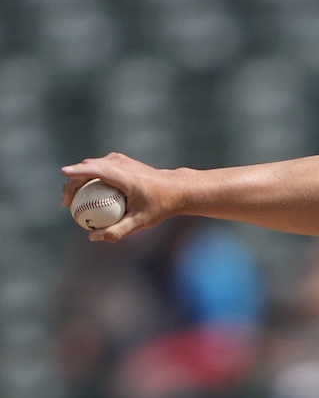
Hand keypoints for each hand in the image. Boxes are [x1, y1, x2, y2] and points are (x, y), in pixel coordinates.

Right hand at [61, 152, 176, 241]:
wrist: (176, 189)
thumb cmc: (160, 205)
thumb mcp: (141, 222)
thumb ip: (118, 230)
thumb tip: (92, 237)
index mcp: (124, 175)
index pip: (95, 169)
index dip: (77, 171)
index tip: (63, 174)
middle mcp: (120, 163)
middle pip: (87, 167)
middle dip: (72, 182)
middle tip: (66, 204)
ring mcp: (120, 160)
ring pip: (91, 166)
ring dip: (78, 179)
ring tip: (72, 201)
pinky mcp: (120, 161)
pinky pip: (98, 167)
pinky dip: (89, 178)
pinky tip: (87, 195)